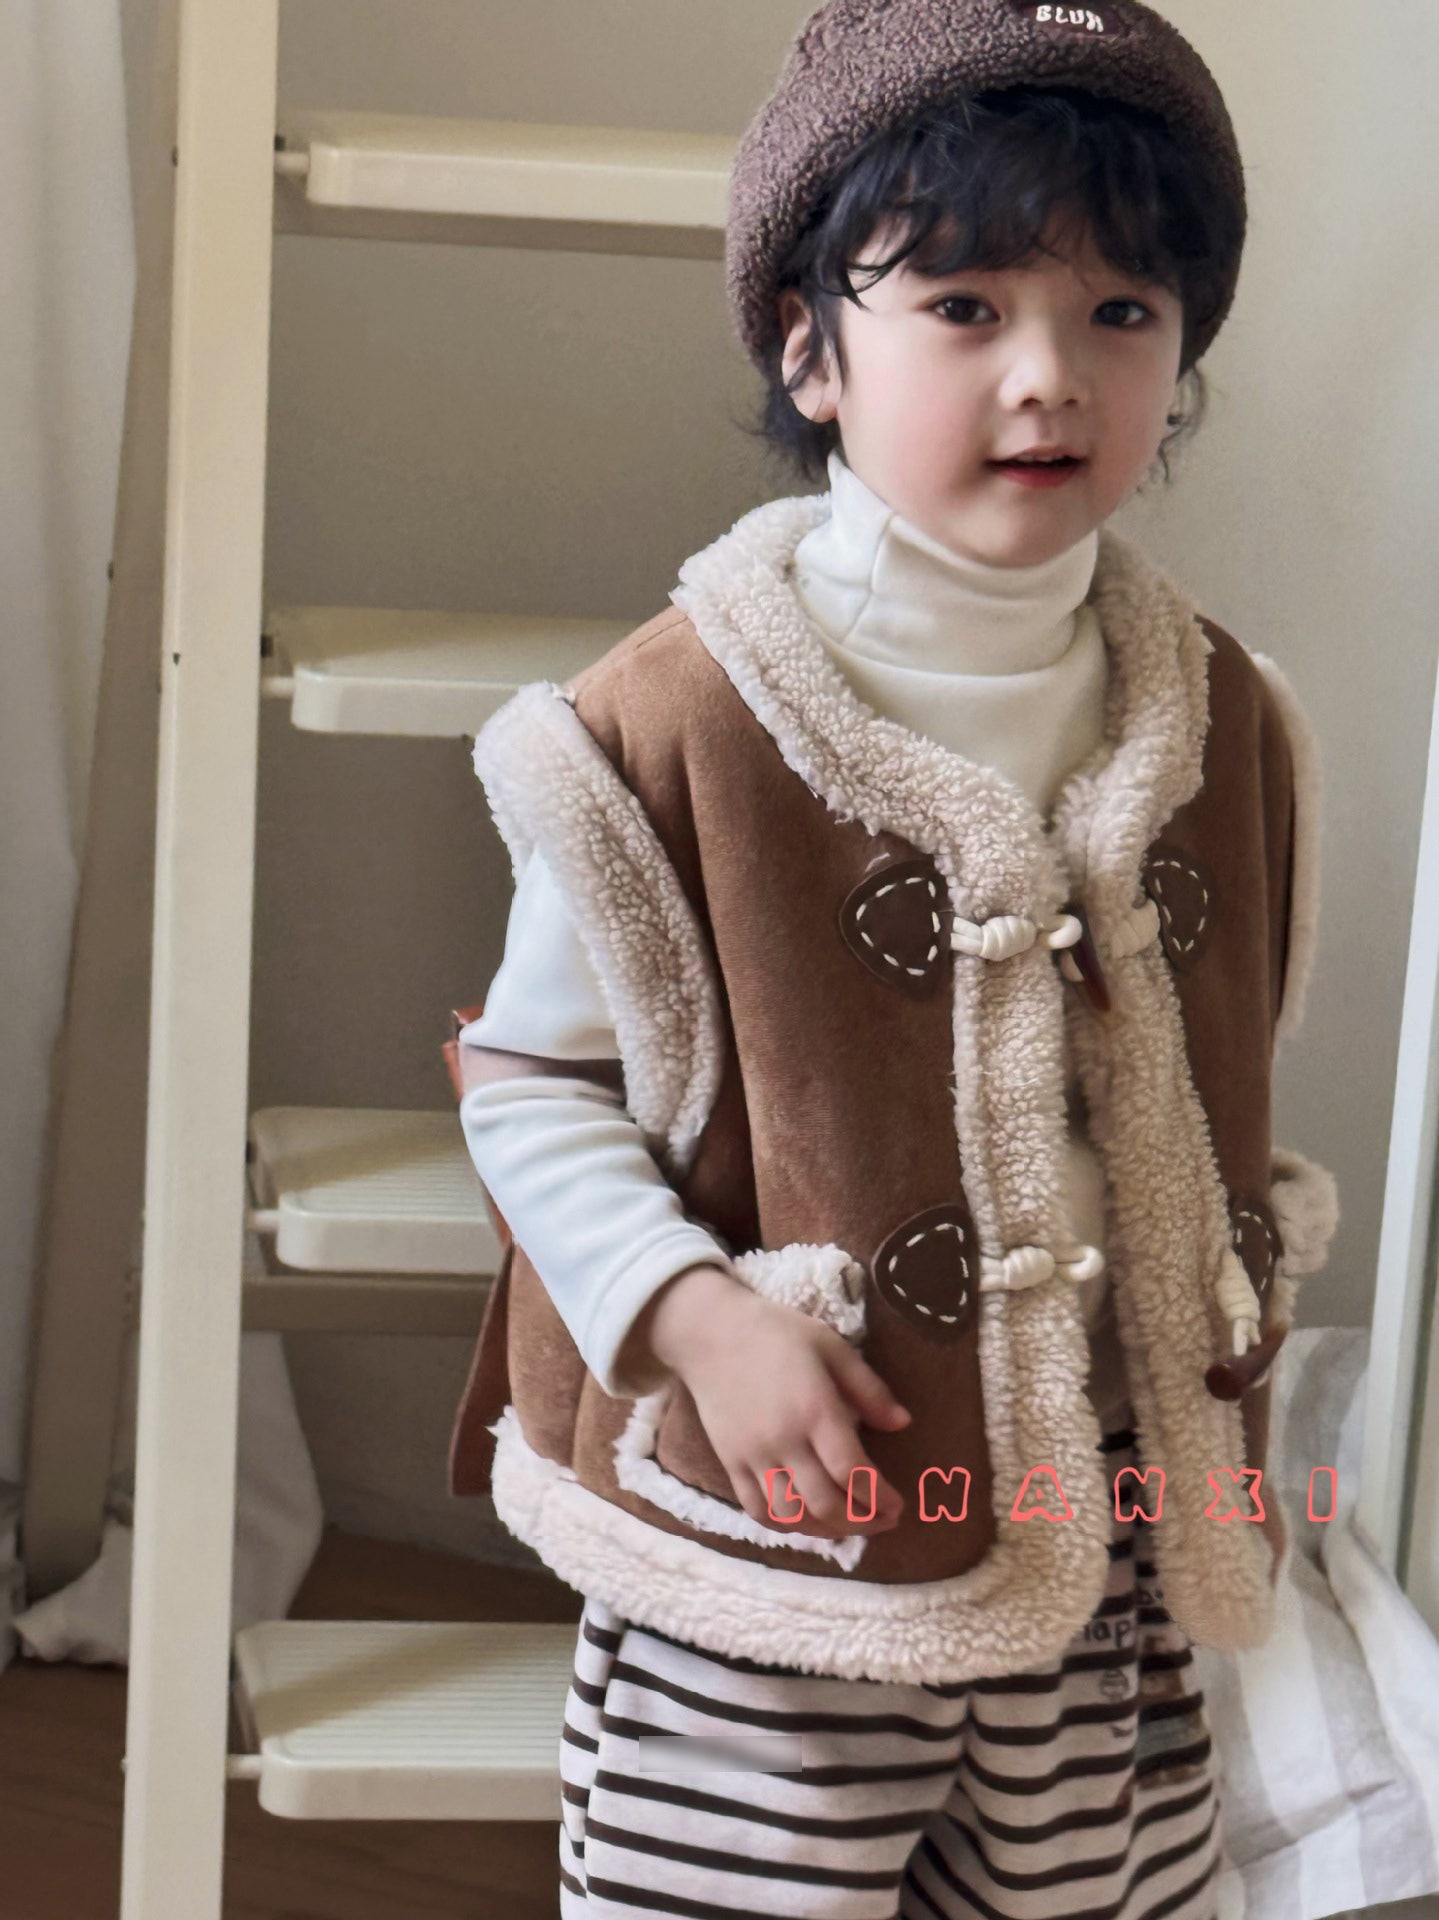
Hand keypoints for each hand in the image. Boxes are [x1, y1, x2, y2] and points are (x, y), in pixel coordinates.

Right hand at [640, 1264, 912, 1539]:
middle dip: (861, 1522)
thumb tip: (903, 1423)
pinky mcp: (730, 1462)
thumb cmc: (777, 1333)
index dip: (880, 1498)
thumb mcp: (831, 1345)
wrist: (710, 1331)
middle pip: (825, 1503)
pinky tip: (806, 1520)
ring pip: (793, 1515)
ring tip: (849, 1524)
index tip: (897, 1505)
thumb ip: (868, 1387)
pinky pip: (758, 1509)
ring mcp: (753, 1455)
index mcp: (814, 1409)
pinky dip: (786, 1525)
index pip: (852, 1471)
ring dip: (826, 1530)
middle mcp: (783, 1440)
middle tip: (883, 1521)